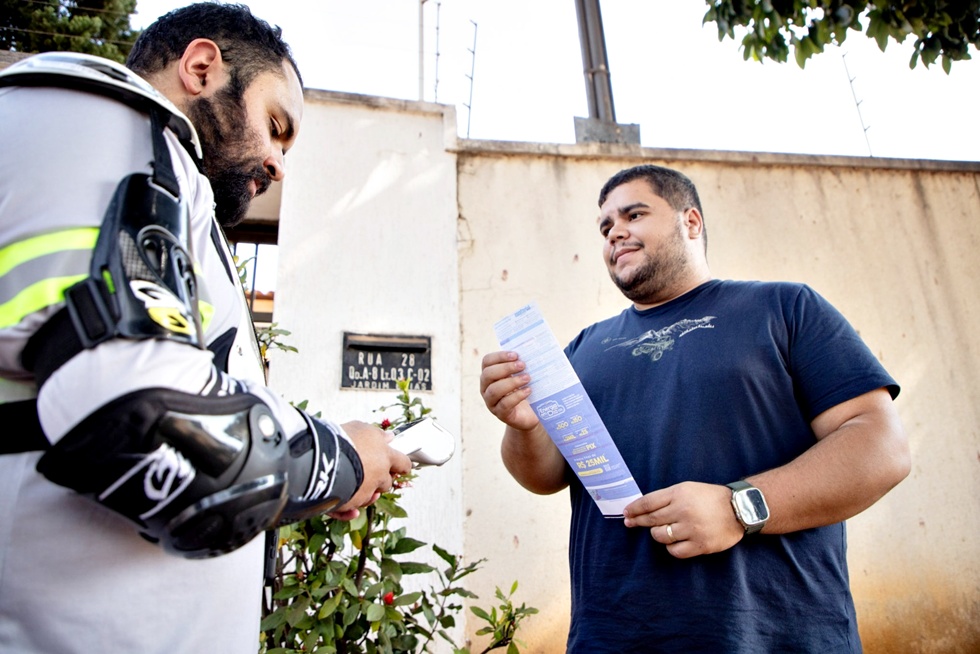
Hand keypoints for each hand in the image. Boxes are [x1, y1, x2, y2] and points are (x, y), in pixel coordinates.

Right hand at [328, 421, 412, 519]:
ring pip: (370, 496)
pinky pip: (351, 509)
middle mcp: (379, 476)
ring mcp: (366, 491)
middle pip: (387, 482)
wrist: (322, 459)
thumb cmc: (341, 441)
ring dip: (365, 492)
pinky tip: (348, 505)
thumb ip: (377, 434)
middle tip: (368, 470)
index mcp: (385, 456)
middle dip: (380, 479)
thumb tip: (388, 437)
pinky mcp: (350, 504)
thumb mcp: (361, 428)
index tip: (402, 466)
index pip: (403, 462)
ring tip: (352, 481)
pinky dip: (348, 510)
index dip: (402, 465)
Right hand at [479, 351, 539, 430]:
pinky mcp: (500, 414)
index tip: (516, 355)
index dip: (499, 356)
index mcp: (489, 375)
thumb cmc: (524, 390)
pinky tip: (528, 391)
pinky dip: (517, 396)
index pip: (486, 361)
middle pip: (488, 374)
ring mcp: (491, 402)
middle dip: (505, 368)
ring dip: (512, 382)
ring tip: (527, 378)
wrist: (529, 414)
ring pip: (494, 390)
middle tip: (523, 365)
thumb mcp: (520, 375)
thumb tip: (531, 352)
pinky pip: (504, 404)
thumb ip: (520, 365)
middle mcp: (486, 388)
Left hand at [622, 482, 744, 557]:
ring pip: (660, 536)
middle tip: (630, 523)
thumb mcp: (688, 489)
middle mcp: (683, 510)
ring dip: (657, 535)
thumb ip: (667, 498)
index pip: (648, 502)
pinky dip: (671, 548)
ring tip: (662, 531)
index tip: (626, 513)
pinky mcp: (700, 545)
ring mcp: (692, 529)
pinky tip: (674, 542)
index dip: (634, 509)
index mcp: (679, 493)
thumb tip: (643, 507)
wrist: (739, 509)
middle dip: (638, 521)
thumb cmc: (710, 498)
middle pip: (651, 520)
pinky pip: (675, 551)